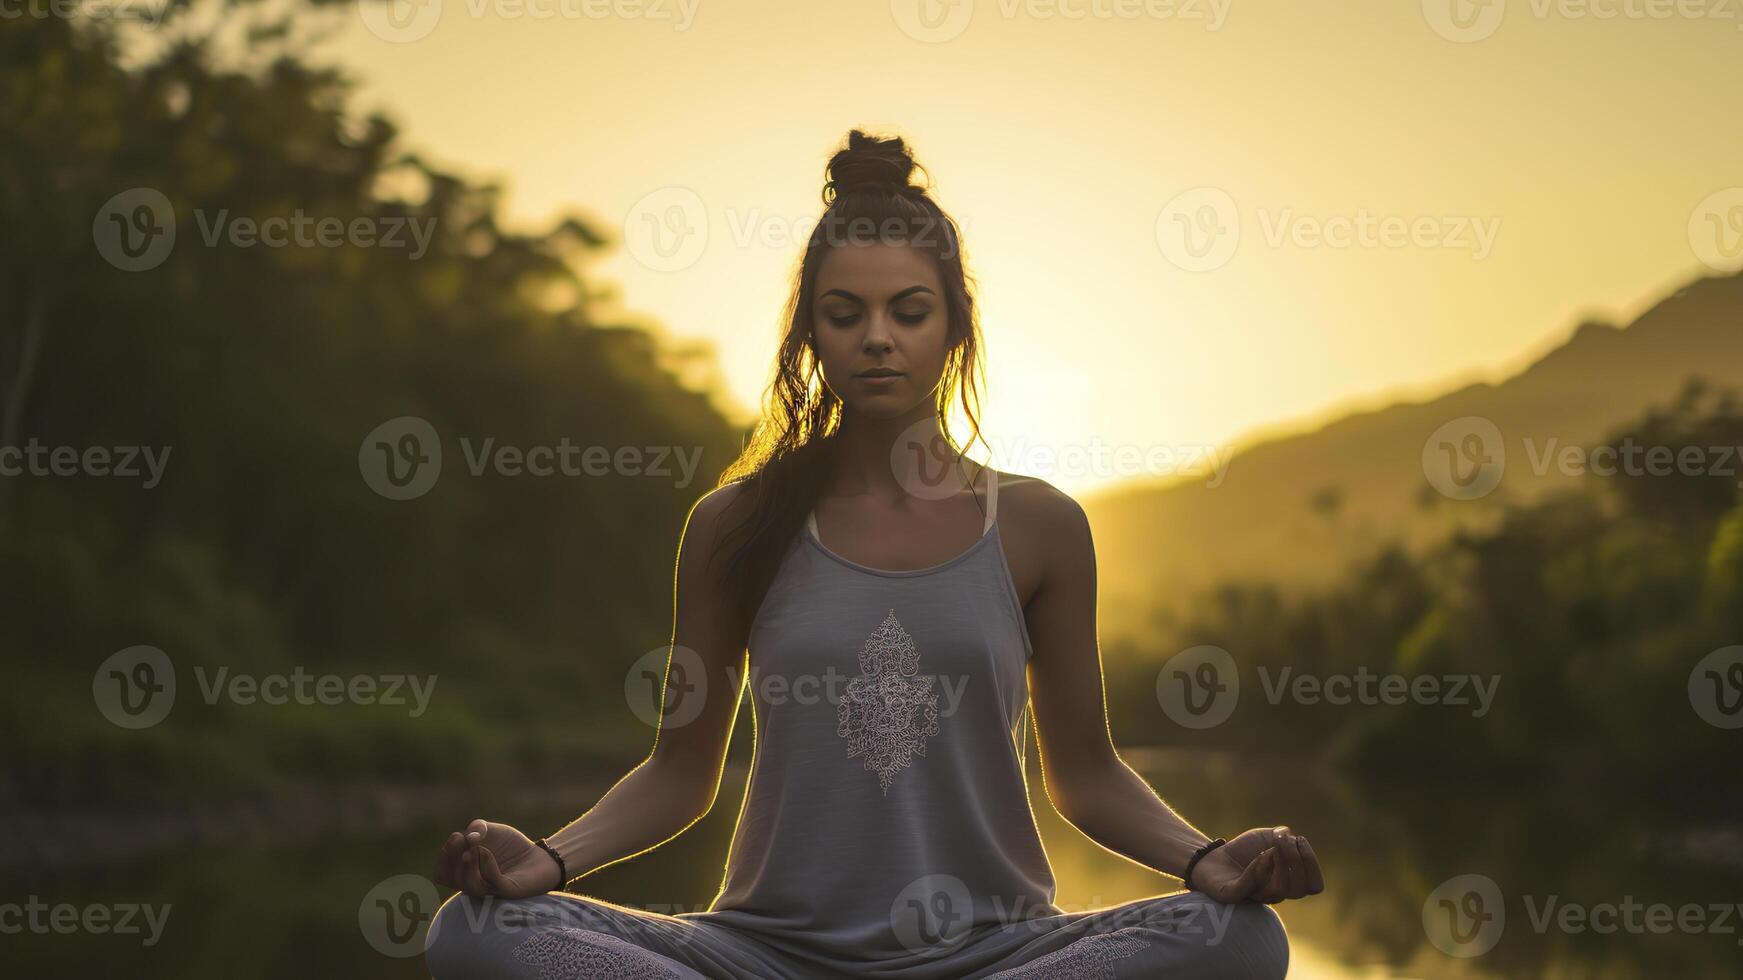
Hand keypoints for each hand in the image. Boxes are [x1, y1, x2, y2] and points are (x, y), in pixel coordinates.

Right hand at [433, 818, 561, 898]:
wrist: (539, 856)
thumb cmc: (511, 846)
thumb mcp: (492, 831)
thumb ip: (477, 828)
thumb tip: (470, 836)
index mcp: (464, 872)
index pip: (441, 873)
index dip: (444, 857)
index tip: (457, 837)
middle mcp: (473, 883)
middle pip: (451, 878)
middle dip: (453, 857)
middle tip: (463, 840)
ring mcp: (490, 889)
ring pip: (469, 886)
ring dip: (469, 864)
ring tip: (476, 847)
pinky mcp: (508, 891)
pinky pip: (493, 884)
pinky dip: (487, 866)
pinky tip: (488, 853)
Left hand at [1187, 826, 1324, 904]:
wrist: (1212, 856)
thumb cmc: (1244, 850)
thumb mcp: (1267, 838)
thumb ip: (1284, 837)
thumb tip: (1292, 838)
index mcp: (1288, 882)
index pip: (1313, 886)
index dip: (1312, 864)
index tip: (1299, 839)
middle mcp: (1274, 893)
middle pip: (1299, 889)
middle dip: (1296, 862)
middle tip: (1283, 840)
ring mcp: (1254, 896)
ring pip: (1277, 892)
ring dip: (1278, 864)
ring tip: (1269, 848)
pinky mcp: (1232, 896)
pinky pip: (1247, 889)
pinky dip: (1256, 871)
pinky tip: (1258, 856)